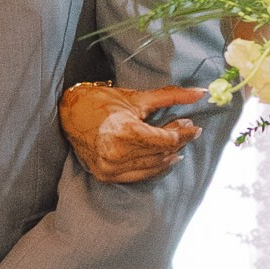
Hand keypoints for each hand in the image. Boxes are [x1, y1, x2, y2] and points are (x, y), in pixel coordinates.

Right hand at [60, 82, 207, 183]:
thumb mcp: (138, 98)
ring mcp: (110, 168)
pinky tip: (164, 159)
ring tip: (178, 143)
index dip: (184, 133)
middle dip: (178, 141)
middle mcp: (116, 154)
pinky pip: (140, 176)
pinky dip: (155, 168)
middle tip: (188, 129)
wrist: (69, 113)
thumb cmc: (102, 101)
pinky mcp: (106, 176)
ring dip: (169, 155)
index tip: (194, 126)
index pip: (166, 139)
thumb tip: (201, 92)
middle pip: (161, 152)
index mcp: (124, 132)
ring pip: (153, 166)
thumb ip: (171, 96)